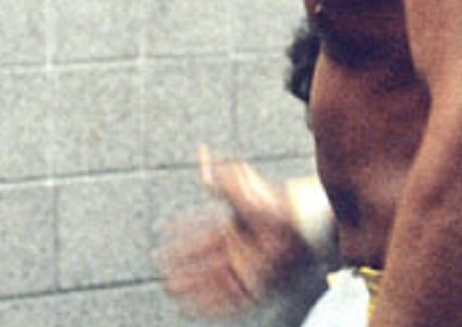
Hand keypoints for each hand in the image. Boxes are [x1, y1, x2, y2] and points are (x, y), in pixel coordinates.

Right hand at [157, 149, 315, 319]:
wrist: (300, 225)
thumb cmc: (273, 202)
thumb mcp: (241, 184)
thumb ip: (218, 175)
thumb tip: (201, 153)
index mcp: (233, 227)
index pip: (200, 233)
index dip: (181, 234)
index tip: (162, 234)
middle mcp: (237, 249)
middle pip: (202, 262)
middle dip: (181, 266)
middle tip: (161, 269)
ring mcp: (246, 268)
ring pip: (211, 281)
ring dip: (190, 287)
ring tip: (171, 289)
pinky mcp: (256, 285)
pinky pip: (230, 300)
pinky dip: (211, 306)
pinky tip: (195, 307)